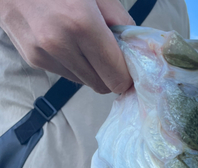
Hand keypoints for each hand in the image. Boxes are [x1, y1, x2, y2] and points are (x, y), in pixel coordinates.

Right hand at [0, 0, 134, 93]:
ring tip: (84, 41)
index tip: (130, 67)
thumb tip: (132, 47)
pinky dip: (72, 63)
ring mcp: (43, 54)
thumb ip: (118, 19)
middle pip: (101, 85)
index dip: (127, 75)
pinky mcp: (32, 59)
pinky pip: (65, 73)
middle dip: (110, 74)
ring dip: (90, 69)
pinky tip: (66, 39)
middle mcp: (60, 44)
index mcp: (80, 23)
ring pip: (83, 82)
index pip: (116, 77)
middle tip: (111, 54)